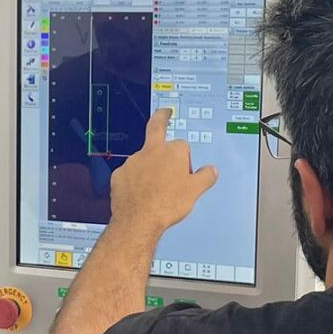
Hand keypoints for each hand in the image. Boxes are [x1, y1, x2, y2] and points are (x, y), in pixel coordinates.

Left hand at [109, 109, 218, 238]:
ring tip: (154, 189)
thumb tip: (212, 170)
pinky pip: (130, 174)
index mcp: (173, 152)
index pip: (182, 146)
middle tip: (165, 112)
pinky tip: (141, 195)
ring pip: (143, 158)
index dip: (186, 160)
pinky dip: (135, 181)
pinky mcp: (120, 175)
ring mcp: (133, 162)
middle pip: (156, 128)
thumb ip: (205, 177)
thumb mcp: (195, 191)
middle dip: (162, 117)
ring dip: (149, 167)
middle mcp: (151, 151)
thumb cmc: (167, 204)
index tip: (186, 172)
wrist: (139, 221)